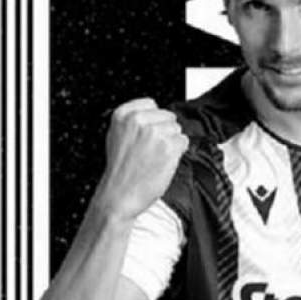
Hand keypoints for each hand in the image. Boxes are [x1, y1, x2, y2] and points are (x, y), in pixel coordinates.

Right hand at [92, 98, 188, 224]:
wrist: (119, 195)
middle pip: (168, 117)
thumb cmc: (119, 171)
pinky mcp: (168, 146)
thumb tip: (154, 113)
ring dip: (171, 144)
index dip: (153, 120)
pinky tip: (163, 162)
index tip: (147, 134)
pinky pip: (184, 142)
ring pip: (177, 130)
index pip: (151, 104)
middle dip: (164, 132)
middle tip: (150, 151)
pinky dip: (177, 153)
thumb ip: (133, 121)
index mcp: (123, 115)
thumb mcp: (116, 136)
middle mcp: (138, 121)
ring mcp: (154, 132)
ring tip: (155, 158)